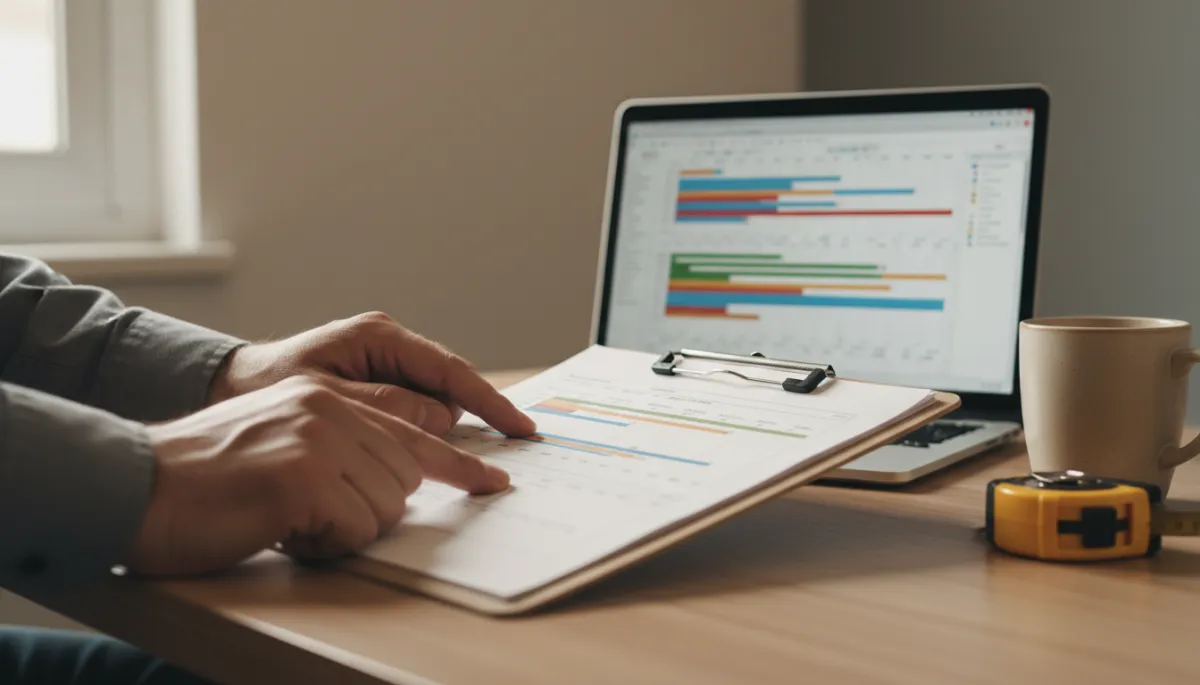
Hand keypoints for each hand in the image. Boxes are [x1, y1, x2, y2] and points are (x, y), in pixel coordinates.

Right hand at [127, 376, 509, 575]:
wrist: (139, 487)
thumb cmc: (207, 480)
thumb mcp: (283, 441)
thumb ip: (341, 444)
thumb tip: (401, 476)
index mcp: (327, 393)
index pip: (414, 428)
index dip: (459, 461)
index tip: (494, 479)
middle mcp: (330, 405)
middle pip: (408, 474)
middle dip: (373, 508)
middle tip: (313, 513)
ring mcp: (321, 436)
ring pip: (388, 506)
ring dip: (345, 528)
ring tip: (288, 517)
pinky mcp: (306, 475)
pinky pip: (358, 530)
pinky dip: (325, 544)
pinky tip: (281, 528)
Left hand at [208, 311, 534, 437]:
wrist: (225, 387)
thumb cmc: (264, 390)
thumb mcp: (323, 399)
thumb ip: (382, 406)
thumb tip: (437, 417)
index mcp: (377, 337)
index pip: (450, 371)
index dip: (488, 402)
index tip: (520, 429)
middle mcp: (387, 345)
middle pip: (444, 392)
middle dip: (446, 427)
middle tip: (425, 460)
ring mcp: (382, 364)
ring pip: (428, 407)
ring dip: (420, 435)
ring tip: (383, 454)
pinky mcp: (375, 383)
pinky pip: (408, 412)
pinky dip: (407, 435)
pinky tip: (383, 451)